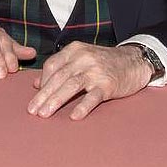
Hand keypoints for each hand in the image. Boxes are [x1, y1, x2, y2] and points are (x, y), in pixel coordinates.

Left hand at [28, 41, 150, 119]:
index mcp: (75, 50)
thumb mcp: (81, 58)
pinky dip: (83, 106)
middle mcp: (84, 58)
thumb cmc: (104, 62)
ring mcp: (96, 71)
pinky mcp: (108, 84)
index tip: (36, 97)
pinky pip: (93, 96)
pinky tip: (74, 116)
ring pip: (71, 85)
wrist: (134, 61)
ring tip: (44, 114)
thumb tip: (36, 84)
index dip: (42, 82)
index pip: (52, 65)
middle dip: (44, 95)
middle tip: (32, 111)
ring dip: (55, 100)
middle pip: (59, 77)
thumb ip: (60, 68)